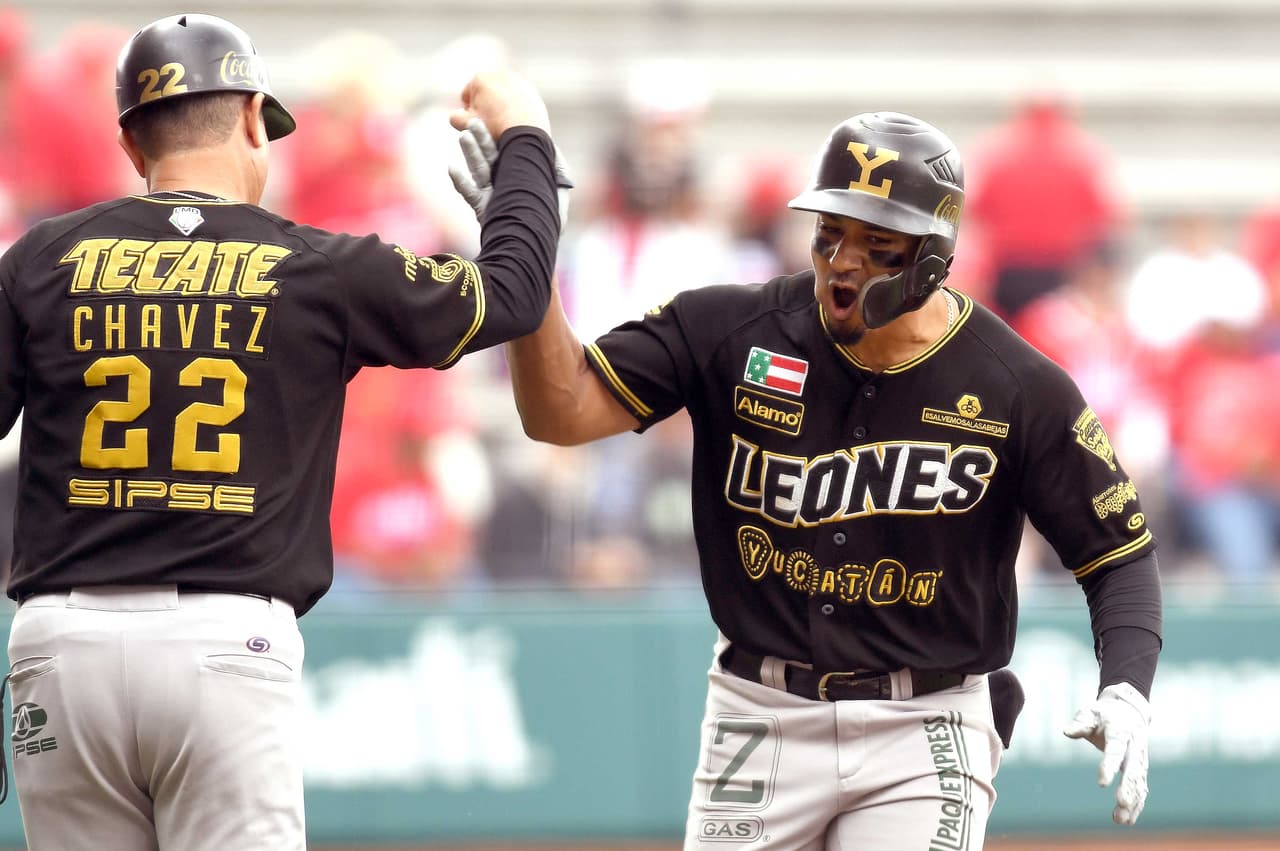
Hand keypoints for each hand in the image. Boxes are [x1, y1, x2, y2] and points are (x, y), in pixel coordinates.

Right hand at [448, 68, 548, 139]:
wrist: (525, 133)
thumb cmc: (494, 128)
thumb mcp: (468, 125)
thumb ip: (455, 118)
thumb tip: (455, 115)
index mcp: (480, 79)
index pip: (467, 95)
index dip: (468, 111)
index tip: (475, 123)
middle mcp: (498, 74)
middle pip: (486, 92)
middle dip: (485, 105)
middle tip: (489, 123)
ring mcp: (516, 80)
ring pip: (502, 95)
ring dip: (500, 105)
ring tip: (502, 122)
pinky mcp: (530, 90)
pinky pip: (518, 99)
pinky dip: (515, 107)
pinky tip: (515, 120)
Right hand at [448, 117, 573, 225]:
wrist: (534, 245)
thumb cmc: (548, 219)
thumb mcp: (556, 190)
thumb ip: (555, 167)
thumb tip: (552, 146)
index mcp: (519, 172)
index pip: (508, 148)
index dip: (501, 134)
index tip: (495, 118)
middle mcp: (503, 179)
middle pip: (490, 154)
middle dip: (482, 138)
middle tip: (473, 121)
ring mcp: (491, 192)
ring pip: (479, 169)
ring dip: (471, 153)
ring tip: (463, 136)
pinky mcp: (481, 208)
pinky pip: (469, 193)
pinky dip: (460, 182)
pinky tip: (452, 168)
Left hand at [1062, 682, 1150, 825]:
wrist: (1129, 711)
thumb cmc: (1104, 714)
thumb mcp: (1090, 712)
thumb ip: (1080, 723)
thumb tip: (1066, 731)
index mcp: (1121, 731)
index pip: (1116, 750)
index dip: (1109, 766)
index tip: (1102, 784)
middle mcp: (1134, 747)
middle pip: (1133, 769)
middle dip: (1128, 788)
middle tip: (1121, 804)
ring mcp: (1140, 759)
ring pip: (1139, 782)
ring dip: (1133, 801)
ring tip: (1121, 820)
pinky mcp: (1141, 769)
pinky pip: (1141, 788)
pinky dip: (1137, 804)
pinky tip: (1128, 819)